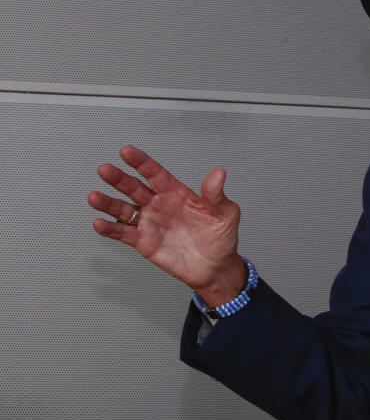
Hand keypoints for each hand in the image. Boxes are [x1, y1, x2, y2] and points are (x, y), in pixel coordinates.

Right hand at [88, 145, 245, 306]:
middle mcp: (159, 205)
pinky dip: (110, 229)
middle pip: (134, 188)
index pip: (156, 174)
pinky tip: (99, 223)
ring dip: (108, 203)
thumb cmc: (221, 237)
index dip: (142, 162)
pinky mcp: (144, 242)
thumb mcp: (225, 213)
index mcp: (177, 193)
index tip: (127, 151)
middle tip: (105, 169)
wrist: (215, 267)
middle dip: (119, 179)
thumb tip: (218, 173)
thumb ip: (216, 195)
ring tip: (94, 197)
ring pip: (124, 209)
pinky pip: (123, 233)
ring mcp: (149, 222)